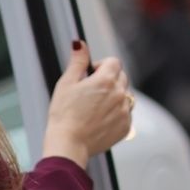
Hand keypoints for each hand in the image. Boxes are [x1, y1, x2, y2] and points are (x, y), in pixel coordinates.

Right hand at [41, 42, 133, 169]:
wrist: (69, 145)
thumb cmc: (64, 115)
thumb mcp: (66, 84)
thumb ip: (77, 61)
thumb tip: (79, 43)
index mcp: (106, 80)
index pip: (113, 61)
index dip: (101, 66)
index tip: (90, 76)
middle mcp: (120, 94)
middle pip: (121, 77)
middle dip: (109, 80)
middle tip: (91, 93)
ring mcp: (125, 111)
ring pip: (125, 96)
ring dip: (114, 97)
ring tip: (95, 109)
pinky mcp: (125, 127)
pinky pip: (125, 114)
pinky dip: (116, 114)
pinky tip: (99, 121)